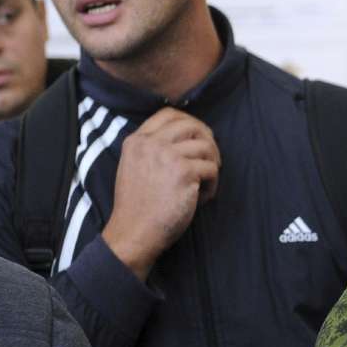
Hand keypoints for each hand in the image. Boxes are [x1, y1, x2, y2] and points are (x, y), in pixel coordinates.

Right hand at [101, 107, 220, 281]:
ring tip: (206, 183)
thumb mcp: (133, 167)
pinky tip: (203, 197)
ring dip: (212, 164)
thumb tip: (188, 139)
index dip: (189, 122)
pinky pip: (212, 169)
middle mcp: (151, 144)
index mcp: (137, 141)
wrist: (134, 232)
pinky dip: (213, 184)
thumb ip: (152, 150)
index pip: (168, 114)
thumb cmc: (137, 207)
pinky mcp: (184, 172)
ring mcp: (168, 156)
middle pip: (191, 125)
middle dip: (207, 139)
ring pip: (206, 146)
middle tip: (212, 158)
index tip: (199, 137)